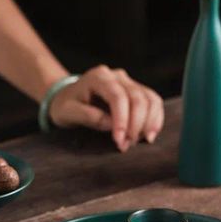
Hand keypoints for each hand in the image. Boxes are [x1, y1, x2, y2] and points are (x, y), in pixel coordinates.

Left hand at [49, 66, 163, 151]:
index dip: (122, 119)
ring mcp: (129, 82)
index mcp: (99, 77)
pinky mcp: (137, 91)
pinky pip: (154, 102)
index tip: (119, 140)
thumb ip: (88, 117)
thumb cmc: (65, 105)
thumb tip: (112, 126)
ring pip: (150, 99)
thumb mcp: (67, 112)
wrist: (67, 96)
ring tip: (137, 142)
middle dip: (135, 124)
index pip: (118, 96)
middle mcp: (117, 76)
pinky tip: (149, 135)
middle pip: (138, 97)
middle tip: (126, 145)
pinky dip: (155, 119)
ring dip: (148, 123)